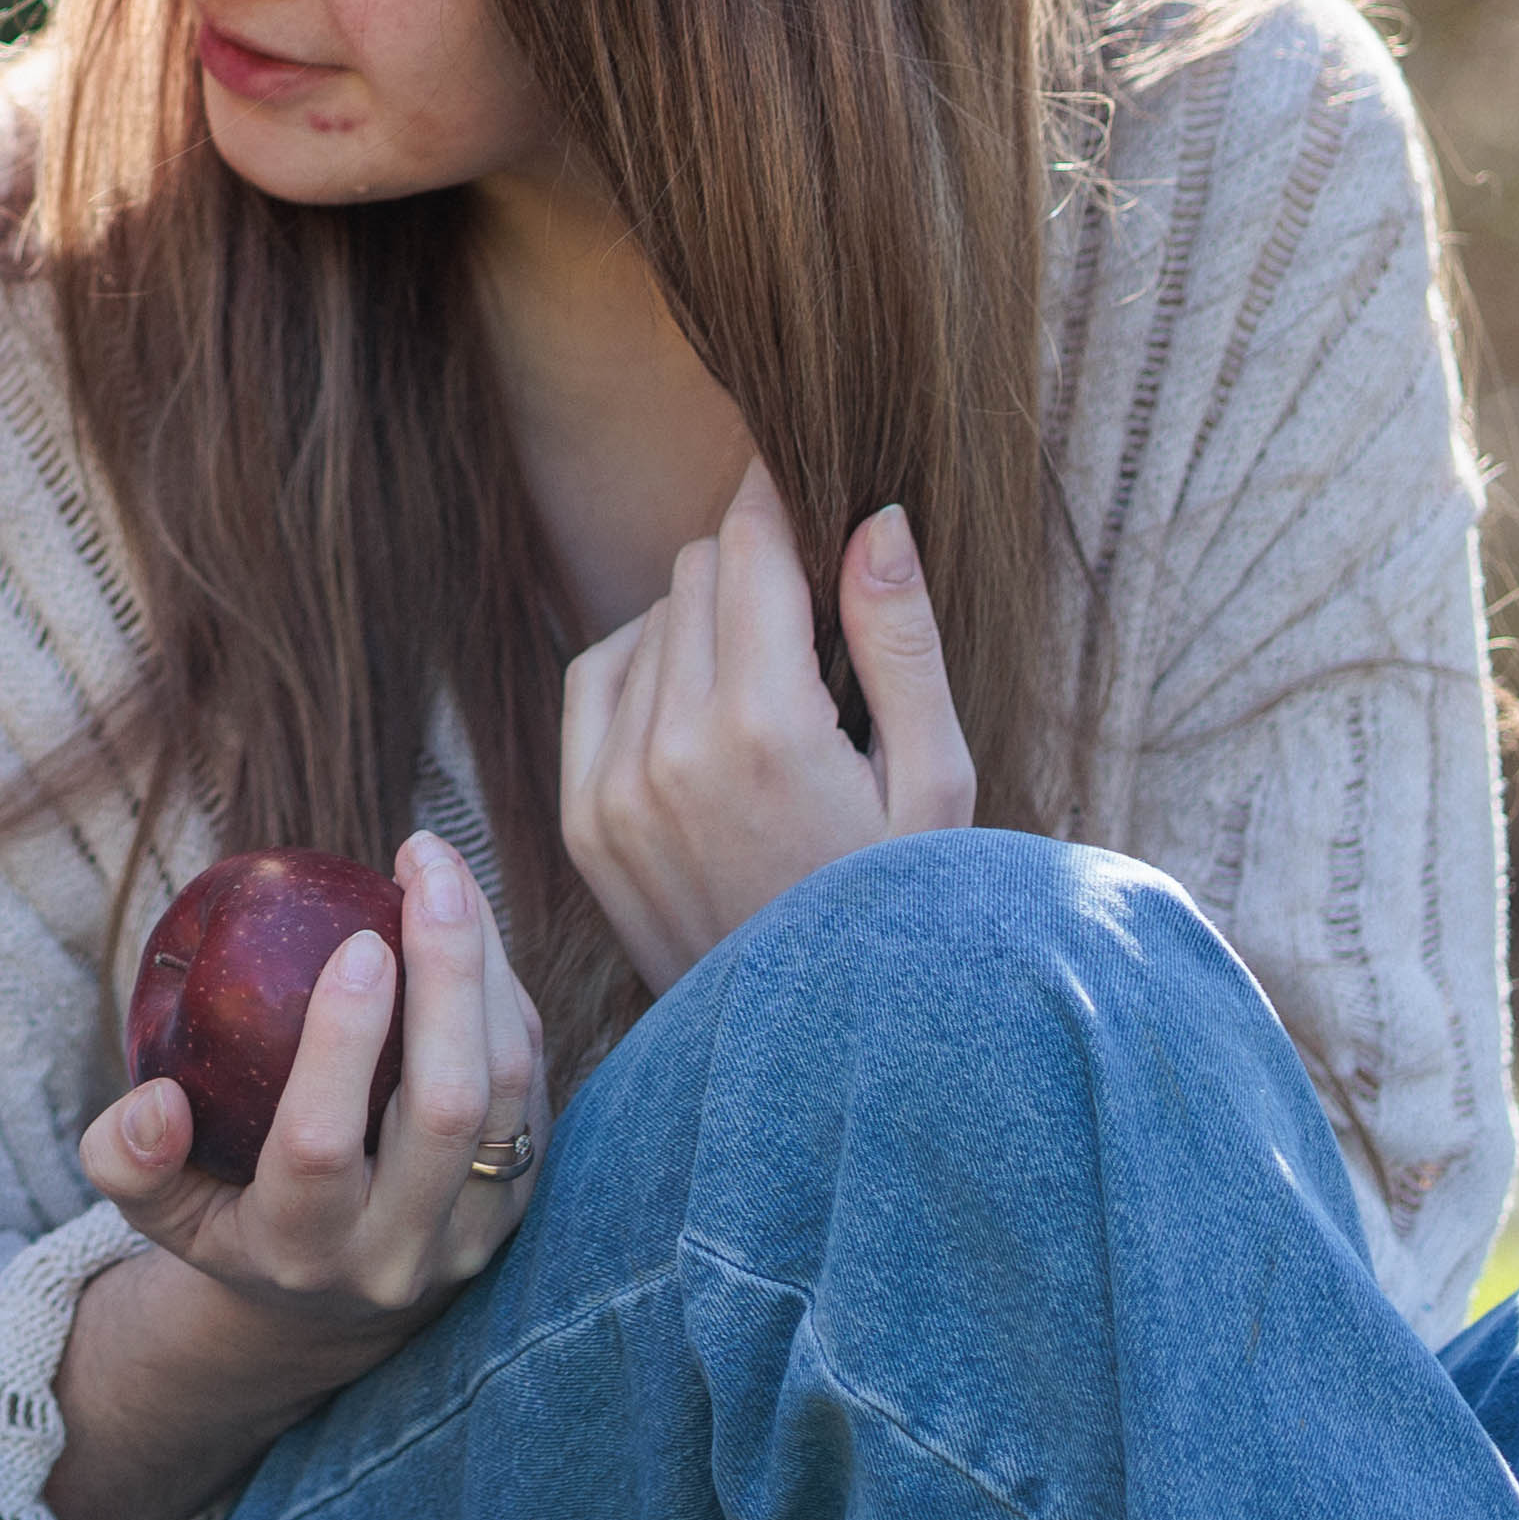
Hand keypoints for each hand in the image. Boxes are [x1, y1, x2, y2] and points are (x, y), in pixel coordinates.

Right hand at [78, 830, 546, 1358]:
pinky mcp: (524, 1198)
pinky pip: (529, 1080)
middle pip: (446, 1110)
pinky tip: (469, 927)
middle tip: (425, 870)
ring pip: (507, 1088)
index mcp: (299, 1250)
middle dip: (446, 975)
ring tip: (446, 875)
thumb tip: (154, 1101)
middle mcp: (398, 1252)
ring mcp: (474, 1231)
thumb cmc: (232, 1220)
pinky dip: (505, 995)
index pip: (319, 1145)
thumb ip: (127, 1159)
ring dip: (487, 968)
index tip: (356, 941)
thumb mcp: (160, 1208)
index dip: (341, 1043)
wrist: (338, 1307)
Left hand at [556, 465, 971, 996]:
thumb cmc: (901, 905)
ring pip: (647, 620)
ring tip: (771, 682)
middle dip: (754, 571)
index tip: (798, 478)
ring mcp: (614, 789)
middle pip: (696, 574)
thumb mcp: (936, 780)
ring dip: (704, 621)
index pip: (748, 549)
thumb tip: (873, 516)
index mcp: (768, 730)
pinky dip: (644, 661)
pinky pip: (593, 675)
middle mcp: (673, 751)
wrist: (817, 1041)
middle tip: (812, 618)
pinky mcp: (583, 821)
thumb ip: (899, 640)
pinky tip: (702, 698)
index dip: (775, 501)